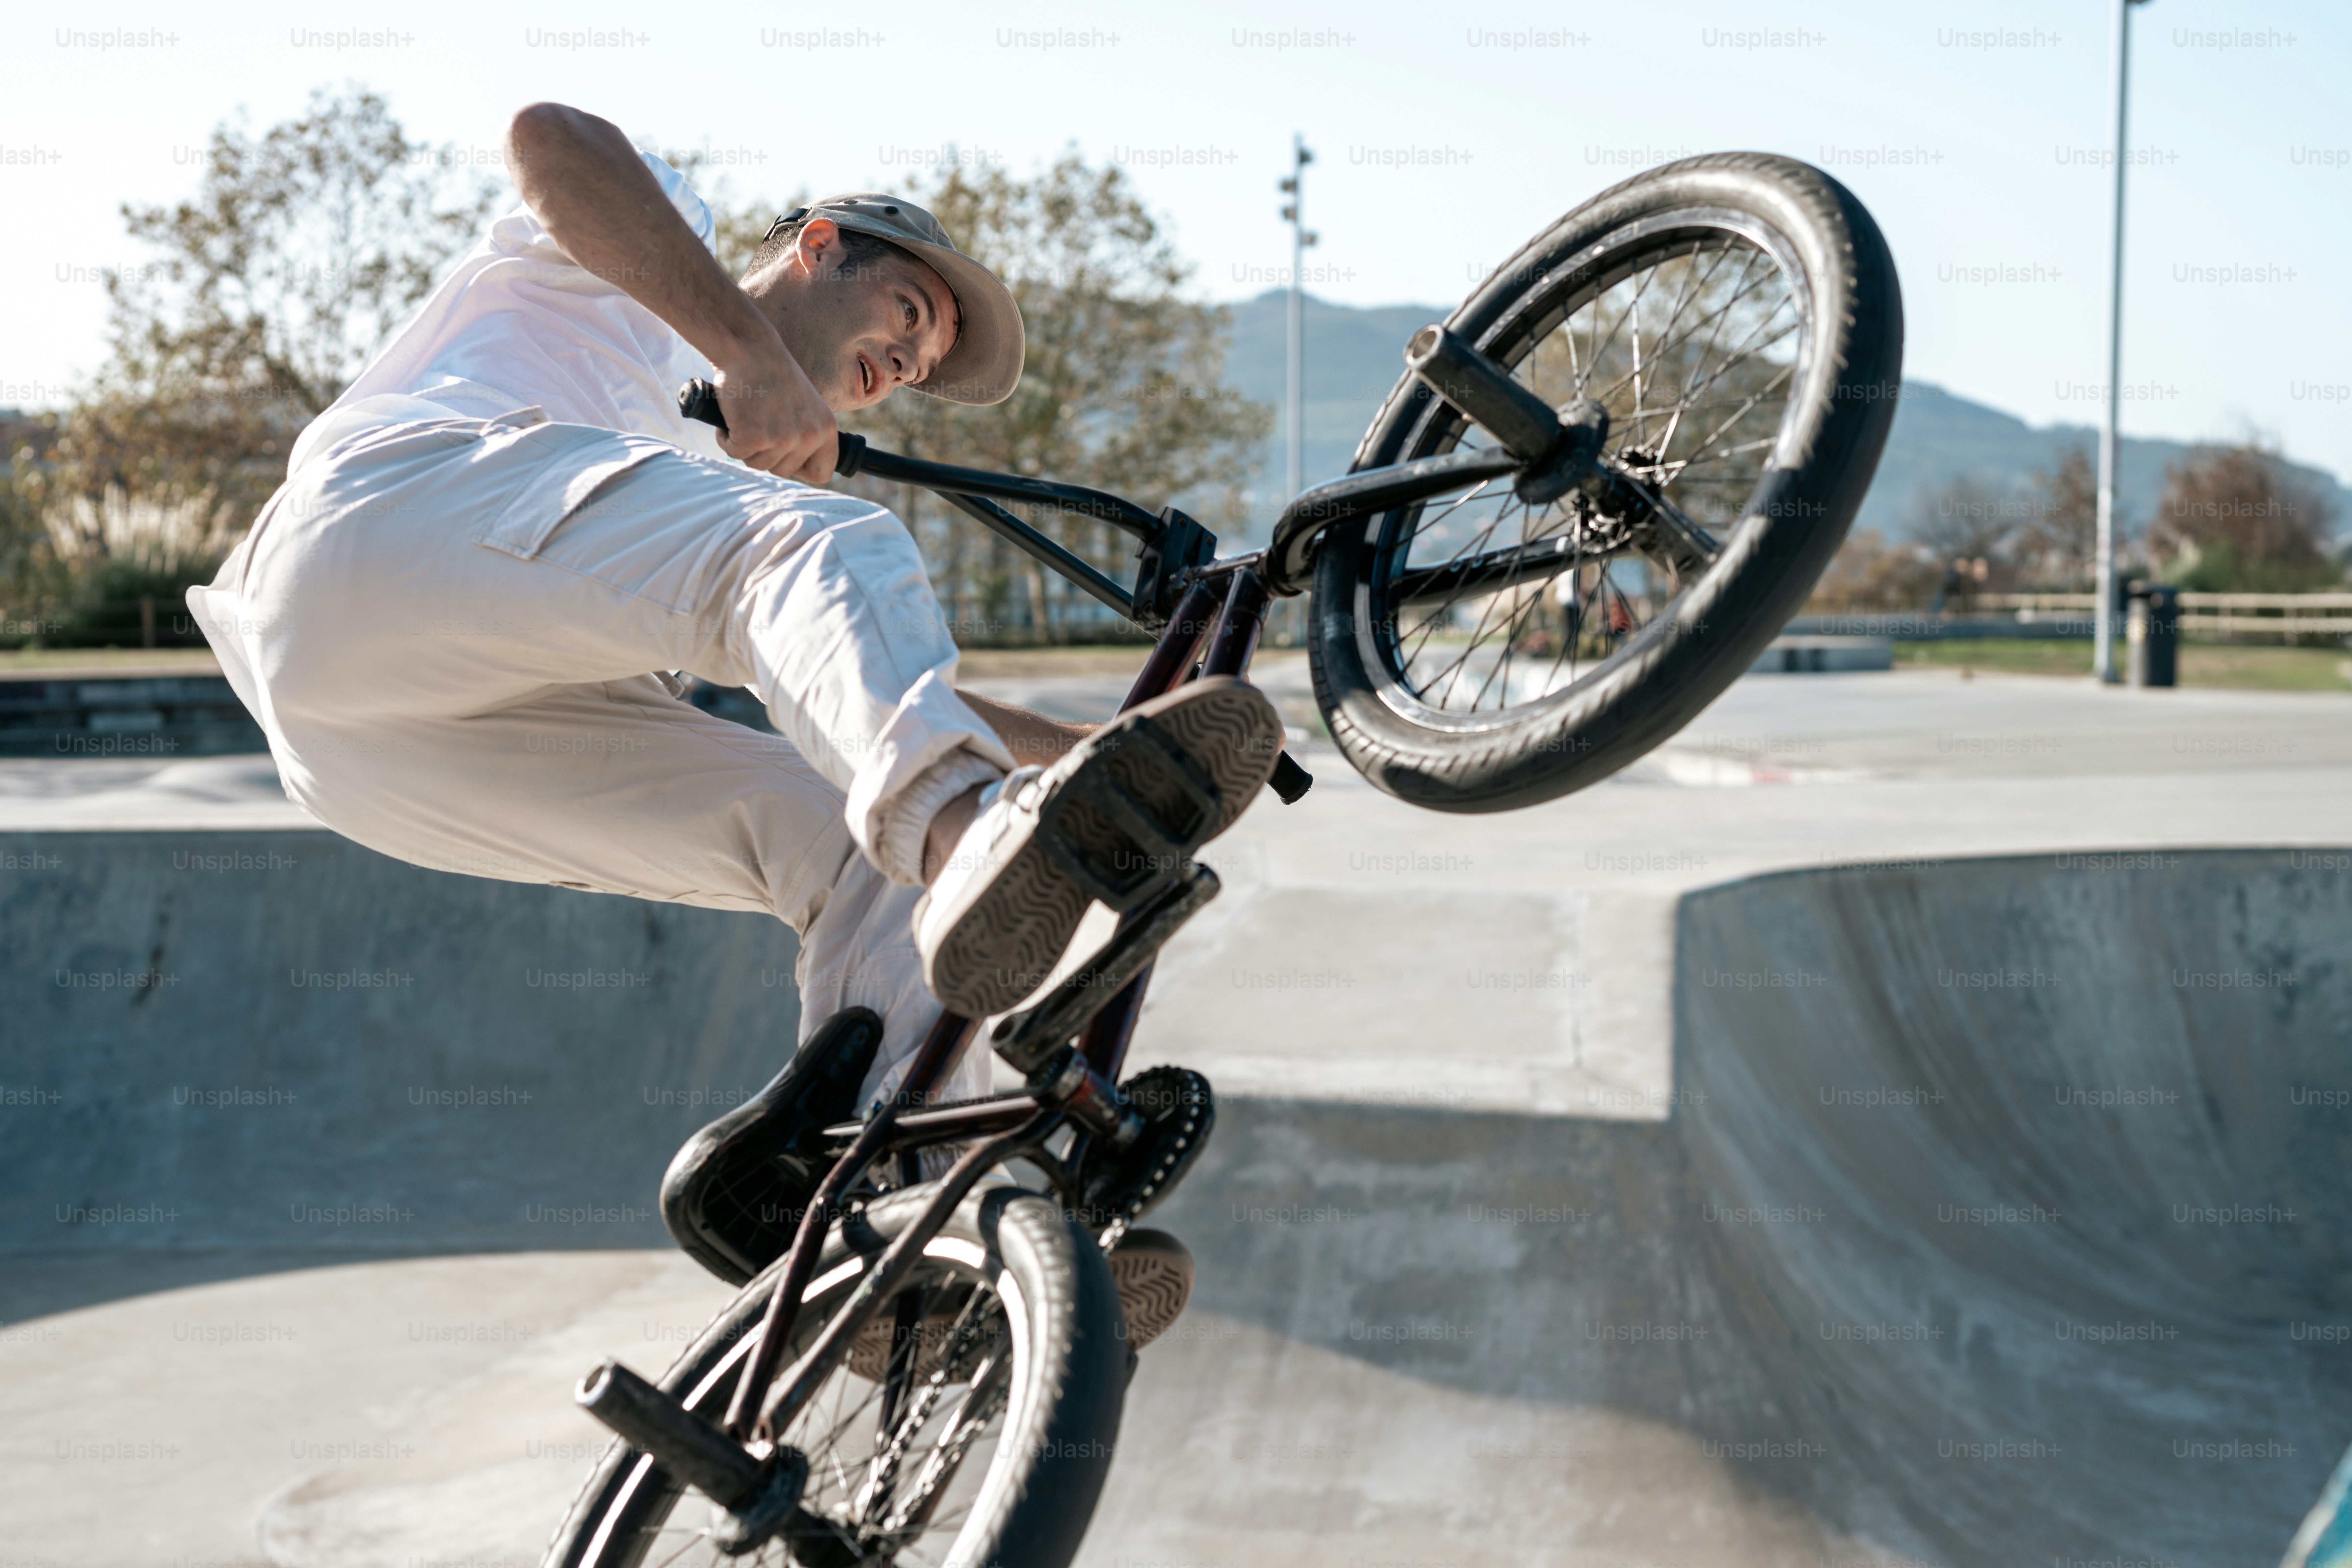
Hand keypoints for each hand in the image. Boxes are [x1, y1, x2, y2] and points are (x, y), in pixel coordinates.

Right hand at [710, 334, 839, 483]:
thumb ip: (806, 433)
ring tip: (747, 415)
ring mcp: (782, 439)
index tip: (786, 456)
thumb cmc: (772, 373)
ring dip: (745, 445)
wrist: (749, 348)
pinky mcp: (753, 438)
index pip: (822, 473)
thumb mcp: (805, 405)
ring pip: (757, 464)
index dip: (801, 468)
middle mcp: (808, 437)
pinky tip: (732, 415)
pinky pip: (734, 453)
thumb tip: (796, 465)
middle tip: (759, 423)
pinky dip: (726, 438)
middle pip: (782, 471)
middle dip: (766, 453)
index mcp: (826, 429)